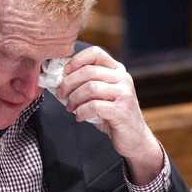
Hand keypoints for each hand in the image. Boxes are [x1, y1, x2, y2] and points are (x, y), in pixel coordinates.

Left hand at [56, 46, 162, 184]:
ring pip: (90, 88)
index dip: (76, 60)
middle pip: (88, 71)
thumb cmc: (111, 115)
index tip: (64, 72)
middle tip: (61, 94)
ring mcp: (124, 94)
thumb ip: (85, 84)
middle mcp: (123, 78)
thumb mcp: (99, 95)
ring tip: (70, 107)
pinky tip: (79, 117)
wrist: (134, 138)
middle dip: (69, 83)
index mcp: (117, 70)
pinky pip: (94, 106)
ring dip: (74, 98)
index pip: (95, 53)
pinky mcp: (122, 110)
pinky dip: (81, 112)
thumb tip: (57, 78)